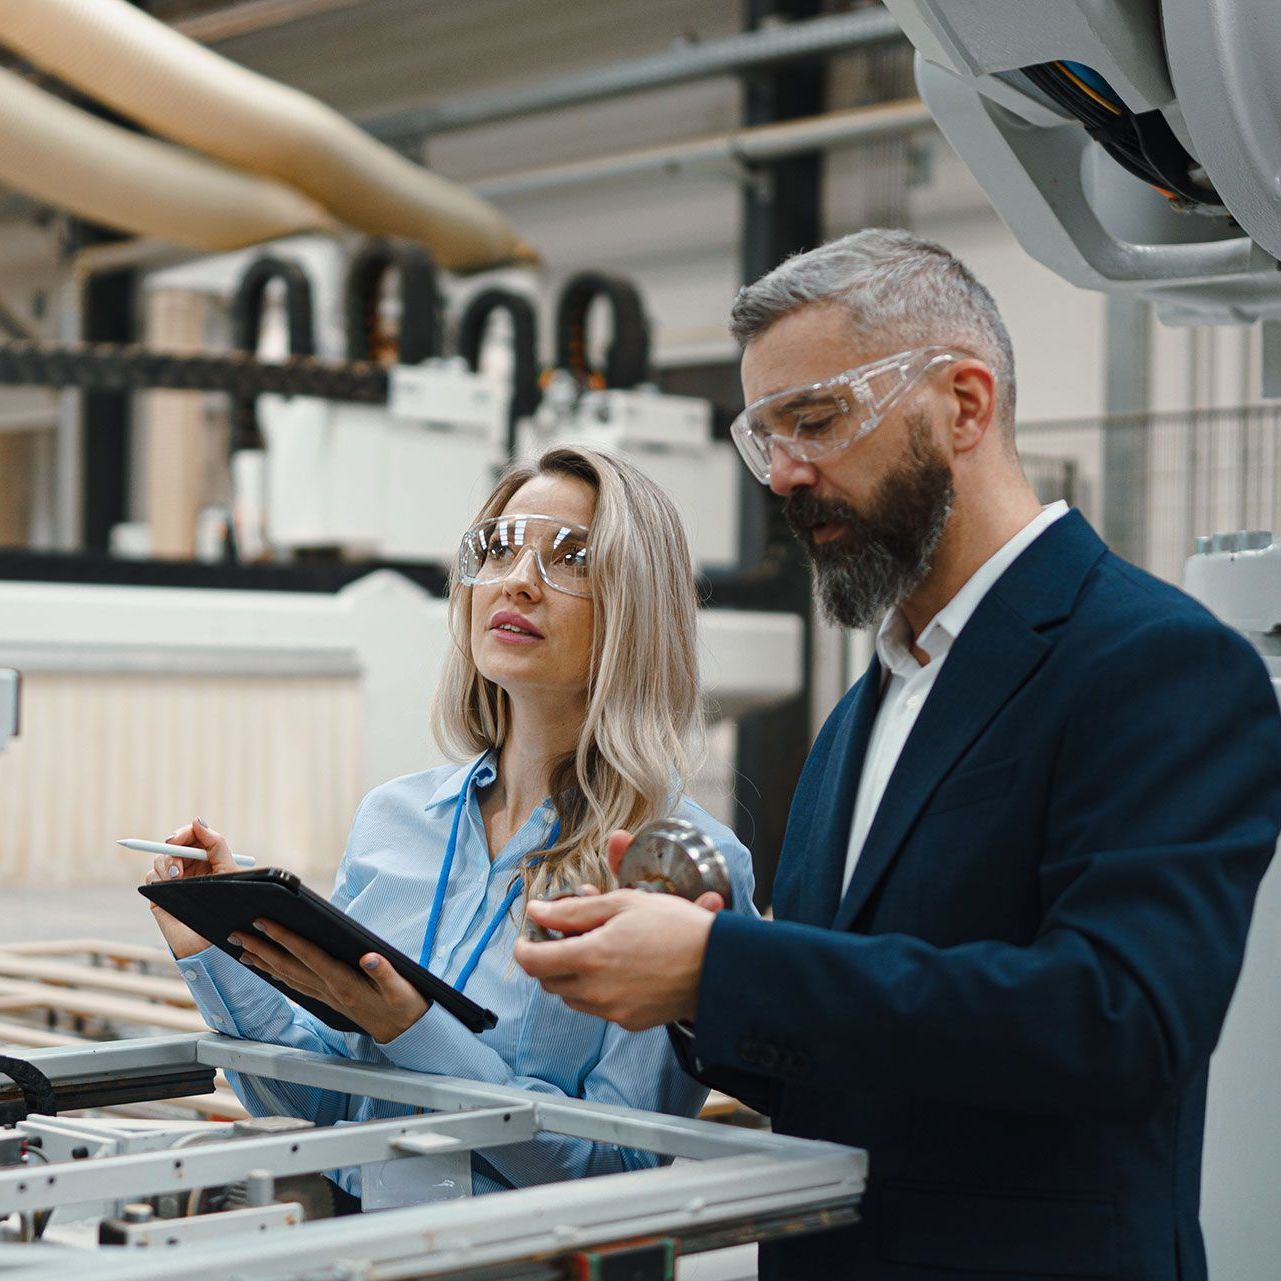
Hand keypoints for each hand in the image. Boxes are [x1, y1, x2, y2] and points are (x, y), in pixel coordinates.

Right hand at [143, 817, 240, 958]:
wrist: (209, 940)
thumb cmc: (225, 907)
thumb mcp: (227, 871)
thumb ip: (216, 844)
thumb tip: (197, 820)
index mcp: (208, 860)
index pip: (193, 836)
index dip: (186, 832)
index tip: (182, 836)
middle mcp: (190, 867)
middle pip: (174, 843)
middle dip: (173, 844)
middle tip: (174, 848)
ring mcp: (173, 880)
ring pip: (160, 857)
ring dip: (167, 862)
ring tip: (177, 877)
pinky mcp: (159, 893)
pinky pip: (151, 876)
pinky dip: (157, 877)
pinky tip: (168, 887)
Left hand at [228, 919, 427, 1043]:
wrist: (404, 1033)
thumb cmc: (404, 1006)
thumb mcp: (402, 988)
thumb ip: (386, 972)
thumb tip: (371, 957)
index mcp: (344, 983)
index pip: (308, 956)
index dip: (285, 938)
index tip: (264, 923)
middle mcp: (329, 990)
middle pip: (288, 966)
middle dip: (261, 948)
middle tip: (236, 933)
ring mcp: (325, 996)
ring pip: (286, 976)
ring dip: (262, 961)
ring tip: (241, 948)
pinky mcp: (327, 999)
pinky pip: (294, 984)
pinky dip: (276, 974)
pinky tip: (266, 967)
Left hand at [514, 829, 724, 1030]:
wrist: (717, 964)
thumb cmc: (675, 927)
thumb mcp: (622, 903)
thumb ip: (573, 910)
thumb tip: (537, 911)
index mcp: (590, 957)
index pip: (532, 962)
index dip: (524, 946)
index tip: (530, 934)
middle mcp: (595, 991)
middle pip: (548, 981)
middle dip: (549, 957)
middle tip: (568, 933)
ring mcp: (611, 1011)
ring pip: (571, 996)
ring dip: (572, 974)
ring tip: (598, 947)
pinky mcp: (628, 1022)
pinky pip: (598, 1007)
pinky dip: (597, 989)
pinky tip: (620, 967)